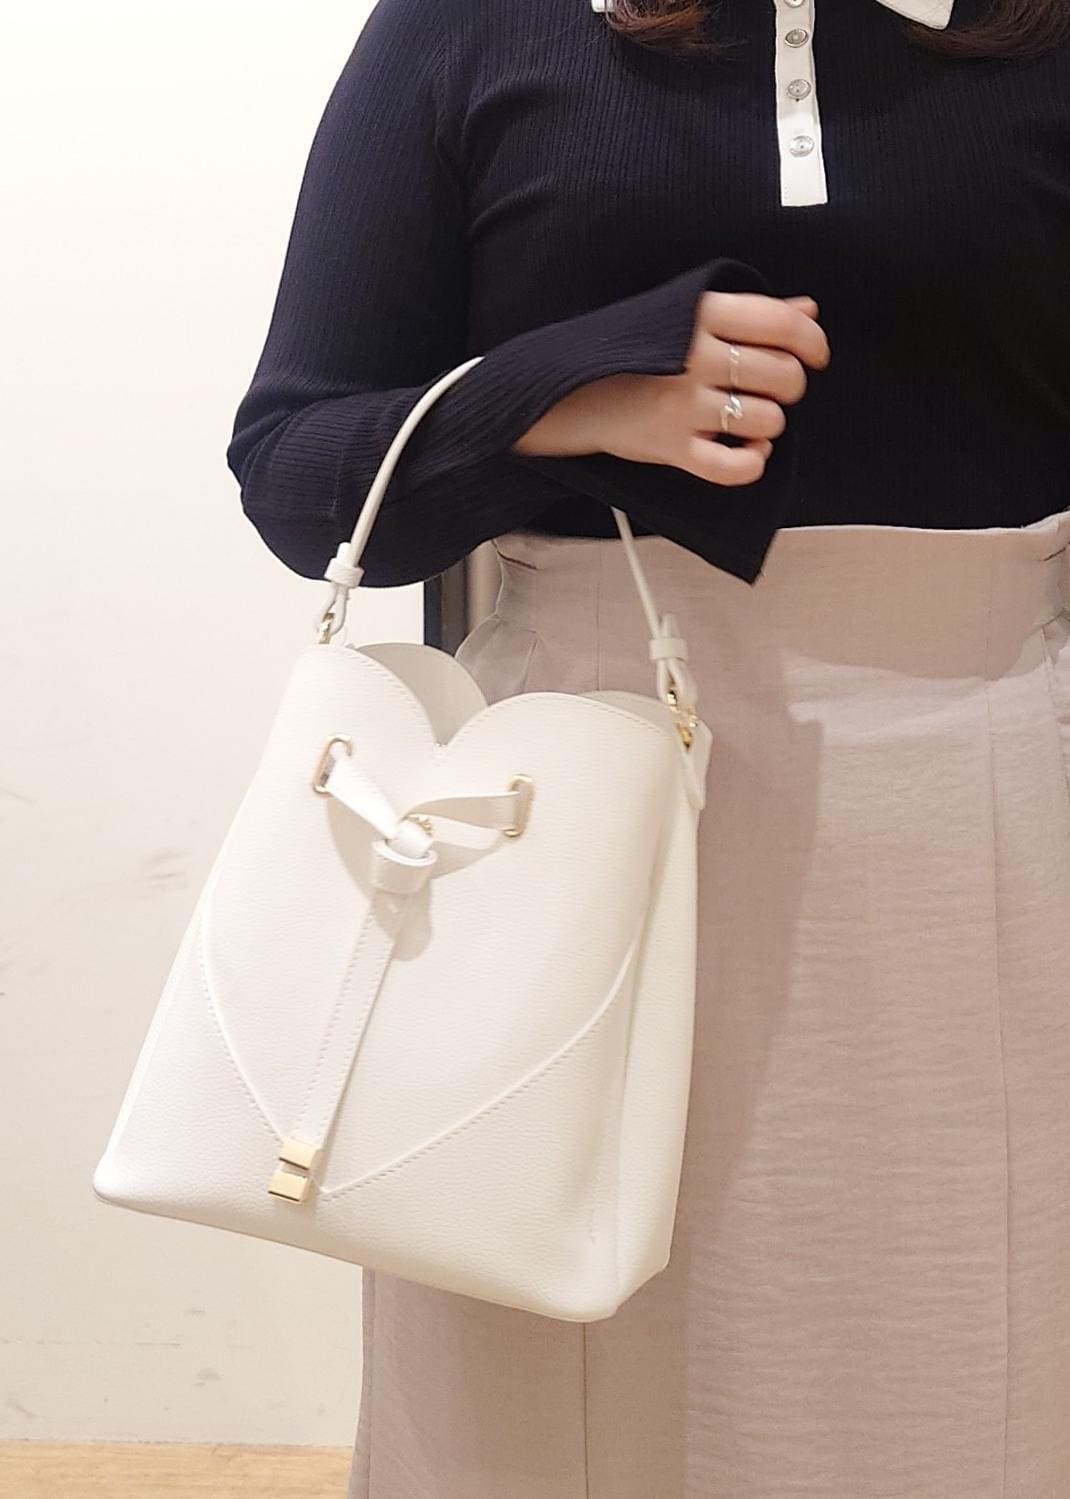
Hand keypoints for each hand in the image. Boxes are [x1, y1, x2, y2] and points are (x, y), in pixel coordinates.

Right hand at [510, 292, 829, 485]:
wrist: (569, 387)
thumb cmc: (634, 350)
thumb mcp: (686, 315)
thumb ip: (749, 313)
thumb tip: (807, 310)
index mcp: (701, 315)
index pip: (783, 325)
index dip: (813, 343)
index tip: (815, 356)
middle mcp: (694, 359)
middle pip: (784, 375)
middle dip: (791, 386)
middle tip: (773, 389)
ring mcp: (682, 406)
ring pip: (767, 421)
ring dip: (770, 424)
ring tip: (749, 419)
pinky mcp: (672, 449)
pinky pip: (735, 468)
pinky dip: (751, 463)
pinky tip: (745, 452)